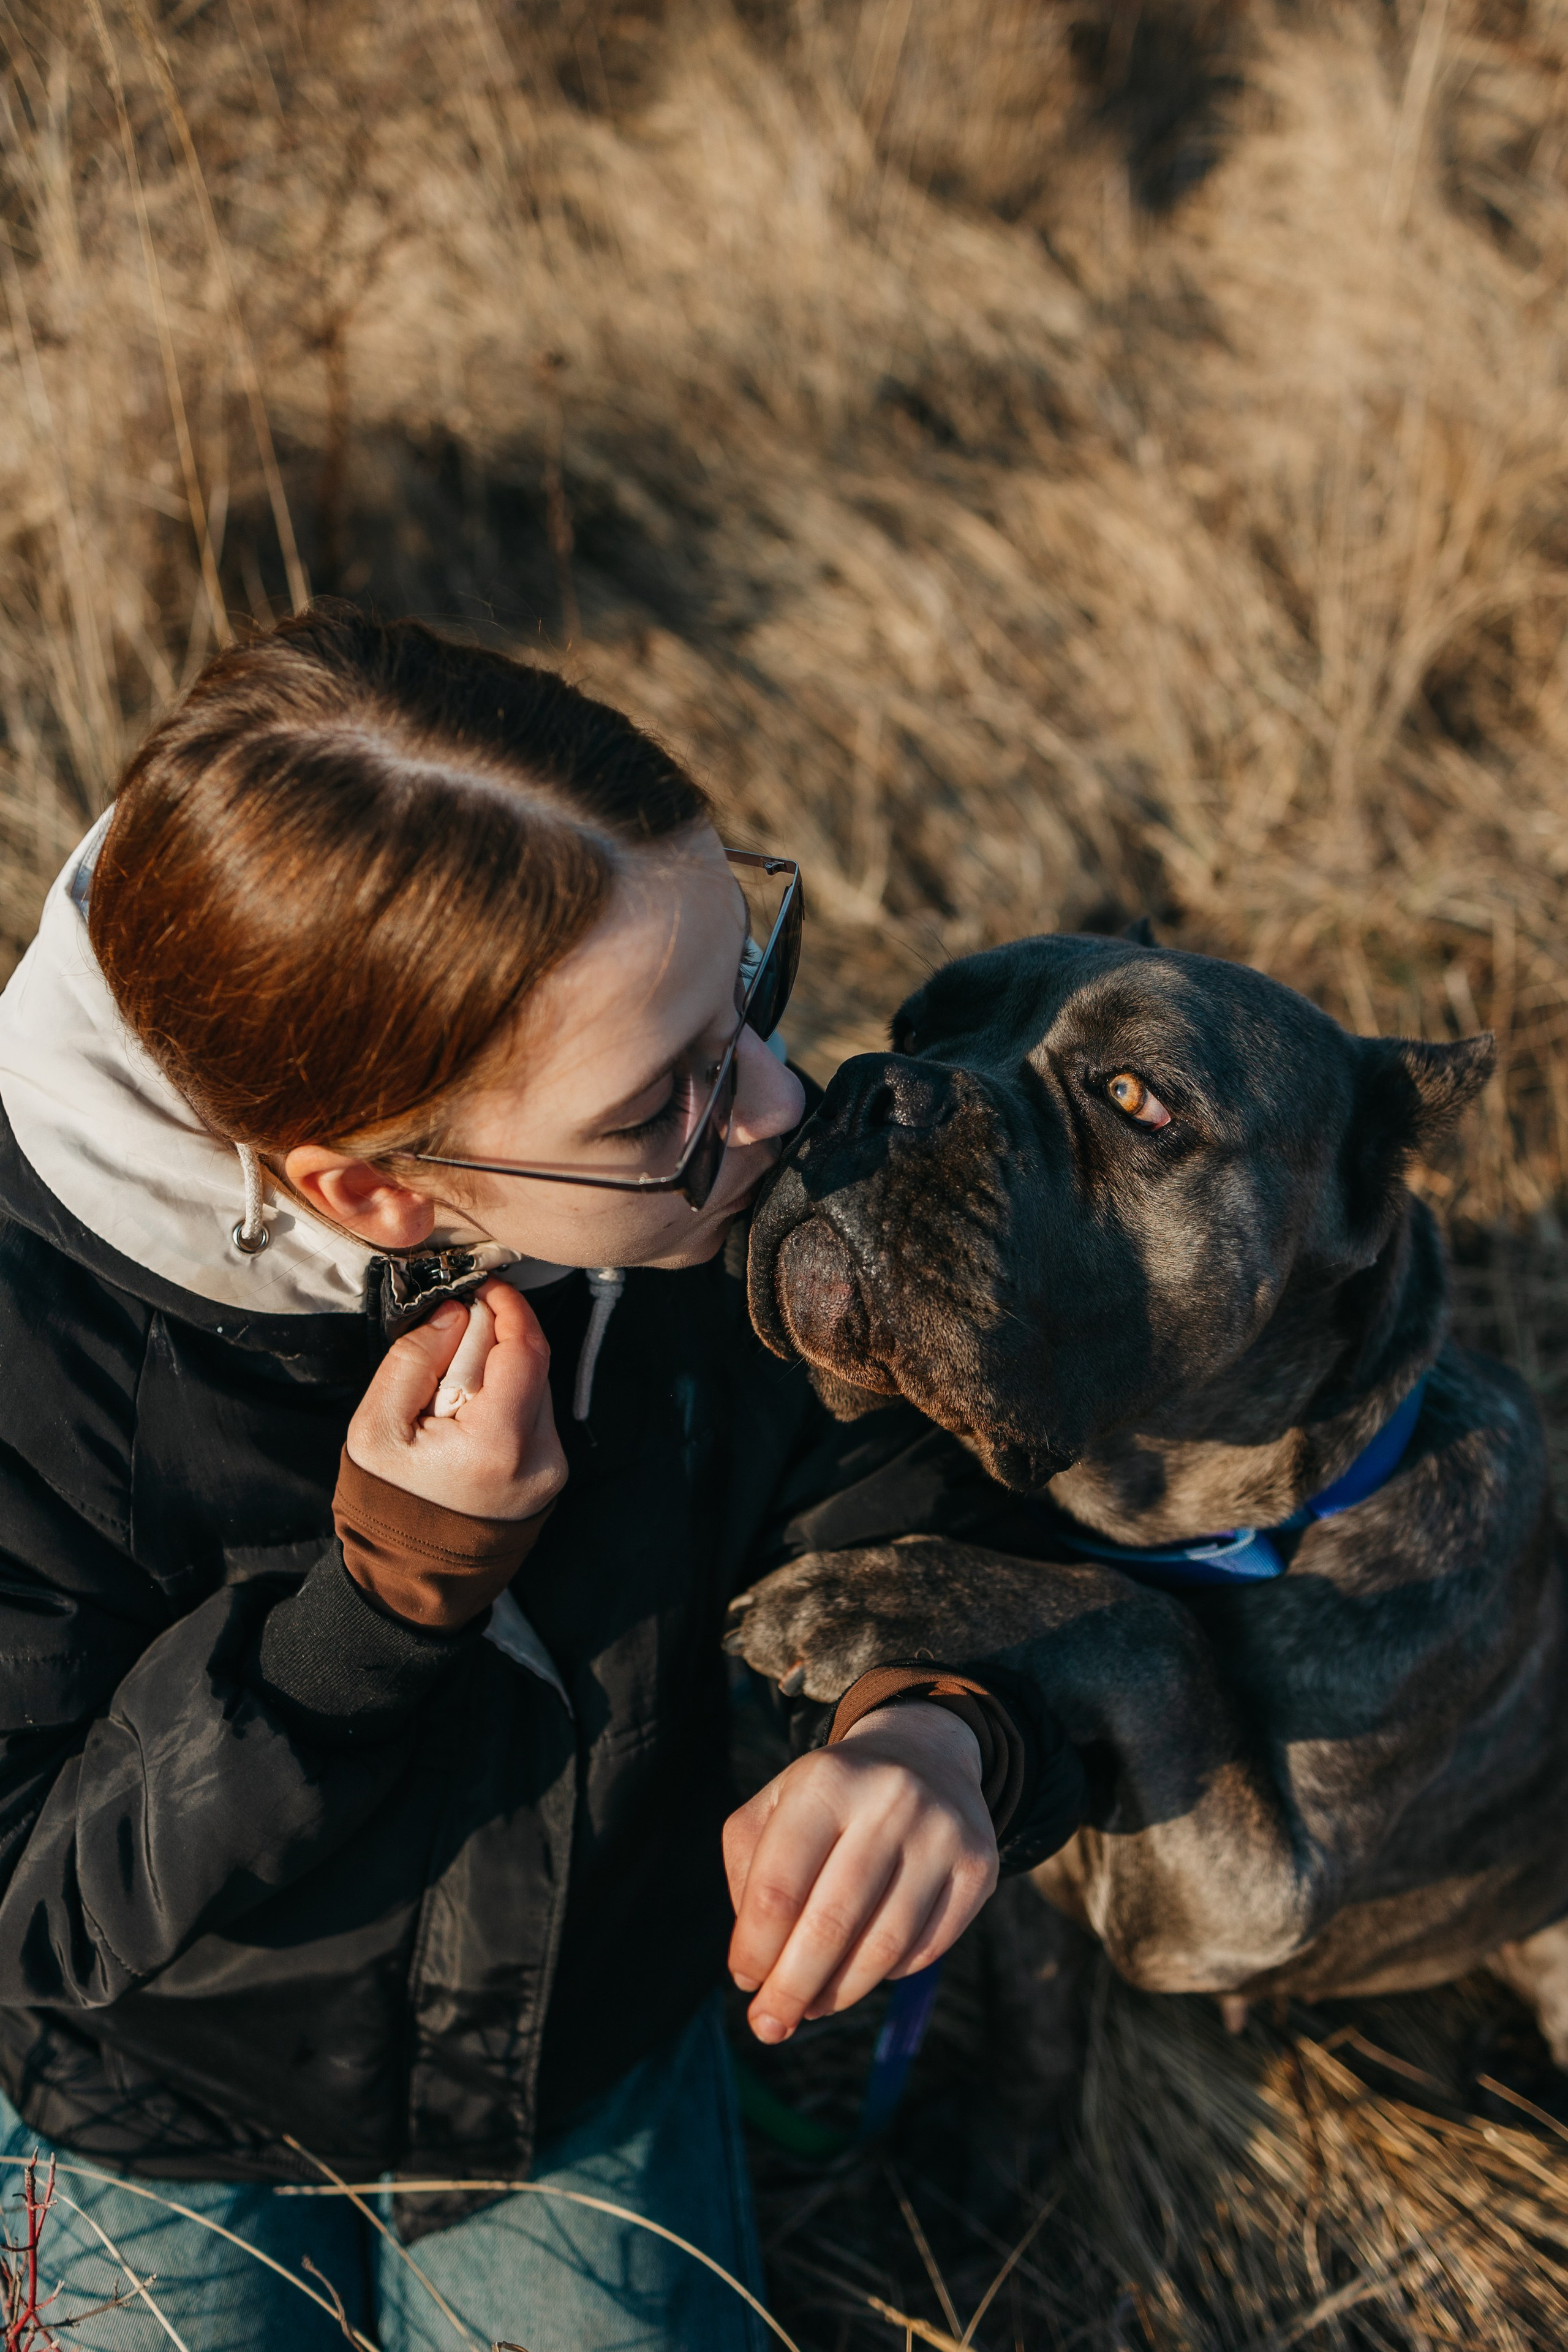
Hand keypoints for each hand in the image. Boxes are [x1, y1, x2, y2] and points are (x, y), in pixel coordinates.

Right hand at [346, 1278, 567, 1521]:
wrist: (413, 1571)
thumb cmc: (387, 1498)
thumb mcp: (377, 1426)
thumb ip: (415, 1359)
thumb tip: (457, 1311)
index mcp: (497, 1446)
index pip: (525, 1350)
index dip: (508, 1307)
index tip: (484, 1286)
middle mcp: (540, 1458)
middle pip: (534, 1363)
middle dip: (498, 1335)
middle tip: (454, 1334)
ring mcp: (552, 1469)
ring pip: (537, 1386)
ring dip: (500, 1368)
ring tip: (451, 1391)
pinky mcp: (552, 1473)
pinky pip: (535, 1414)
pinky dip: (505, 1397)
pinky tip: (468, 1415)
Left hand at [723, 1702, 997, 2044]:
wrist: (924, 1756)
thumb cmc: (830, 1799)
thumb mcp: (775, 1809)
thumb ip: (747, 1878)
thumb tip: (755, 1969)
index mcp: (825, 1782)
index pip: (778, 1887)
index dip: (754, 1949)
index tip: (744, 1982)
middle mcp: (890, 1801)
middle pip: (831, 1924)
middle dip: (791, 1989)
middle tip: (770, 2026)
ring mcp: (942, 1834)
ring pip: (884, 1947)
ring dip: (839, 1992)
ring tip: (812, 2005)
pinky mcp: (980, 1867)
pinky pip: (928, 1949)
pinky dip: (889, 1974)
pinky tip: (864, 1969)